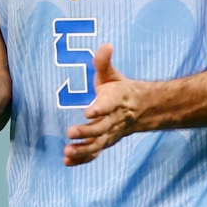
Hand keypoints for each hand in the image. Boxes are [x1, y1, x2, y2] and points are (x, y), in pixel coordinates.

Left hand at [64, 44, 143, 165]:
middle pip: (101, 128)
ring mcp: (109, 134)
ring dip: (82, 149)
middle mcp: (113, 119)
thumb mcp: (111, 74)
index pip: (108, 105)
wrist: (139, 110)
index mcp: (115, 100)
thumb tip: (105, 45)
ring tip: (67, 152)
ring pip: (97, 144)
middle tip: (70, 132)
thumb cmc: (118, 89)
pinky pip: (94, 153)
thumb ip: (104, 62)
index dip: (99, 109)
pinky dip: (82, 159)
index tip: (88, 111)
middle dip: (86, 131)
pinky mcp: (104, 142)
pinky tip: (67, 161)